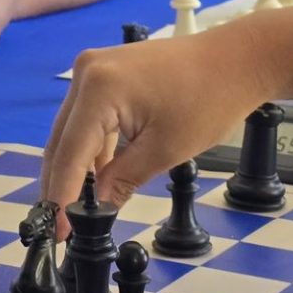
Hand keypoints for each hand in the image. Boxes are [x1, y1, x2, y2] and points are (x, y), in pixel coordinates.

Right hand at [40, 27, 270, 230]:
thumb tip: (96, 210)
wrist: (235, 61)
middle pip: (62, 140)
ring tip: (76, 207)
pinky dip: (90, 146)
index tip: (58, 231)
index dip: (61, 196)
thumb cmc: (210, 98)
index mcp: (99, 88)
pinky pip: (86, 116)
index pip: (70, 152)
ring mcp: (93, 68)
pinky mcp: (104, 72)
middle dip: (61, 183)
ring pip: (71, 129)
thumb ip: (120, 181)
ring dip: (75, 167)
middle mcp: (87, 71)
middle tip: (61, 225)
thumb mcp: (164, 151)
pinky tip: (96, 176)